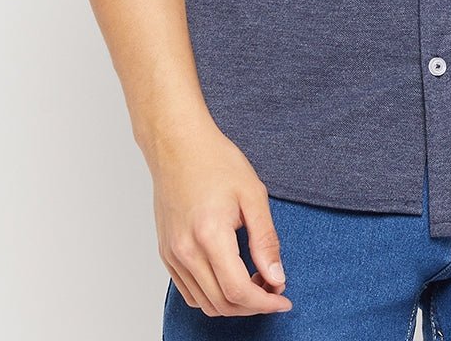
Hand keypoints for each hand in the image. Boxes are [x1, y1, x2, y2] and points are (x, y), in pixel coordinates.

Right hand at [148, 118, 293, 317]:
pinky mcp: (166, 253)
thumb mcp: (252, 194)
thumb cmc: (215, 161)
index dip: (265, 302)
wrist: (178, 145)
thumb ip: (265, 240)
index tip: (283, 299)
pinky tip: (230, 278)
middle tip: (273, 287)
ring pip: (204, 303)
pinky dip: (212, 296)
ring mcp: (172, 254)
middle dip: (253, 306)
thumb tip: (276, 277)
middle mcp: (186, 251)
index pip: (238, 291)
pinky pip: (189, 292)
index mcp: (210, 235)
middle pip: (222, 304)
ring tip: (254, 282)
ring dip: (233, 304)